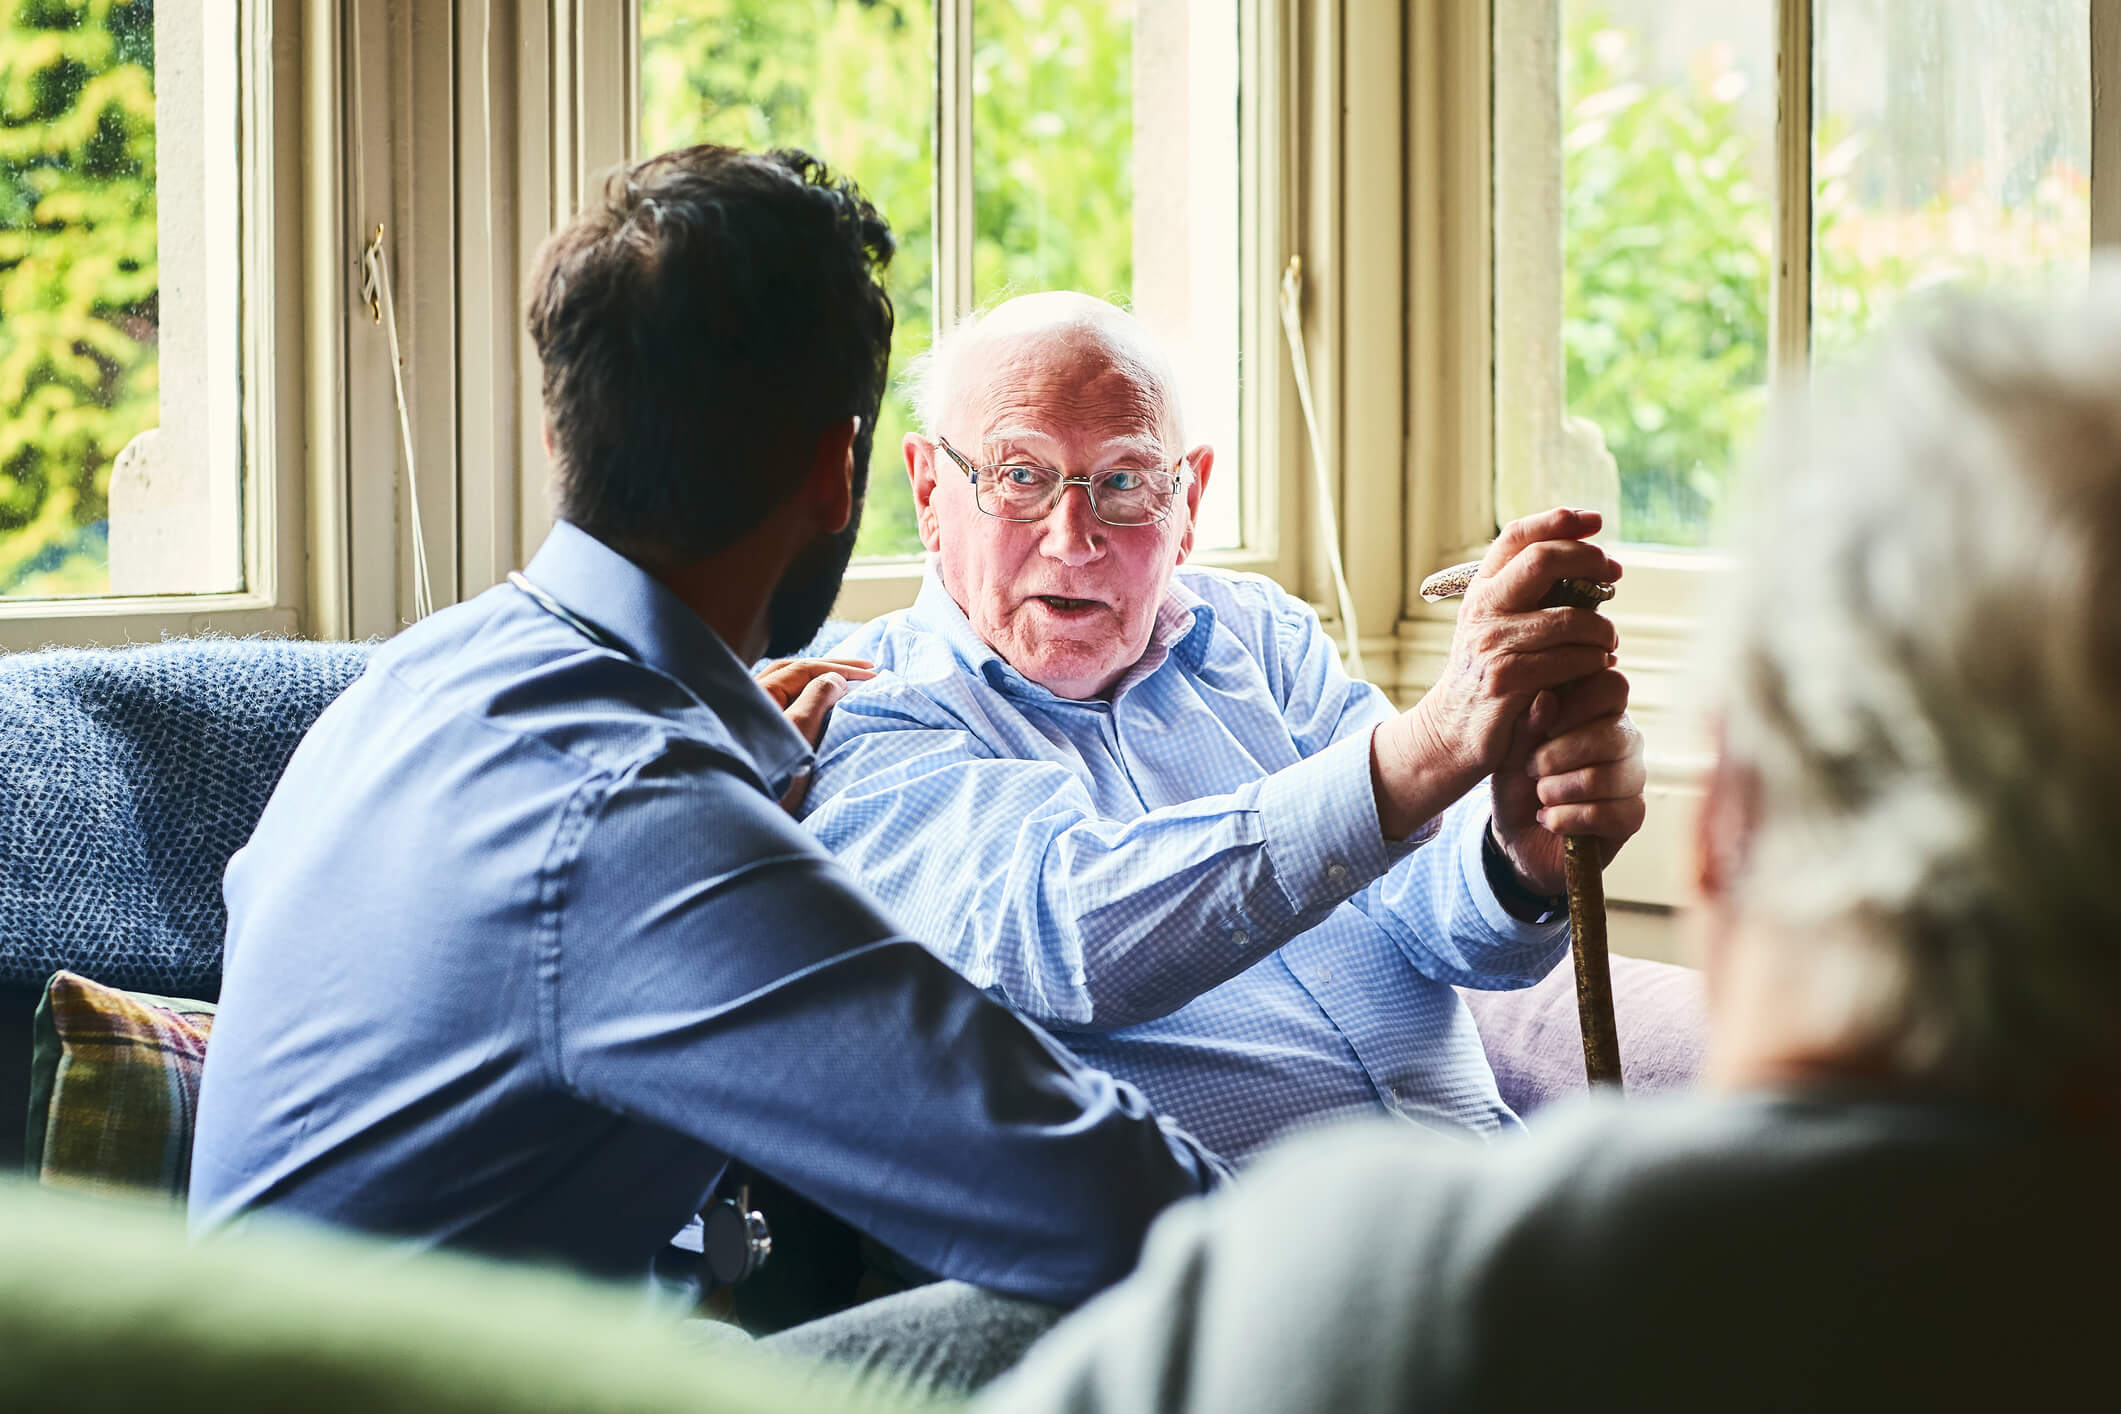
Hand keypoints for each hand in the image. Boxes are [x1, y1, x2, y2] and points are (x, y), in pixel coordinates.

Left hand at [755, 656, 875, 812]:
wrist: (739, 818)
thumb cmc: (768, 777)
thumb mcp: (798, 733)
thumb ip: (817, 699)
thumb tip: (835, 678)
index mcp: (758, 693)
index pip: (804, 669)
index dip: (840, 668)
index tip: (873, 675)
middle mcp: (750, 699)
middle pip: (795, 672)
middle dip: (832, 668)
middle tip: (868, 668)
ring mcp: (750, 717)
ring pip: (789, 687)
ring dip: (820, 680)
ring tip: (847, 680)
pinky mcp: (756, 736)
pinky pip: (786, 703)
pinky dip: (809, 696)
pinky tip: (822, 704)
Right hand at [1371, 509, 1620, 839]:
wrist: (1450, 732)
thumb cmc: (1489, 675)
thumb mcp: (1498, 626)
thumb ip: (1529, 596)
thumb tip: (1588, 560)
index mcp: (1482, 590)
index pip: (1517, 536)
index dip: (1559, 520)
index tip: (1595, 521)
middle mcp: (1483, 610)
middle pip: (1542, 560)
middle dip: (1589, 561)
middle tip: (1613, 575)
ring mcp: (1492, 645)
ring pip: (1569, 618)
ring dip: (1602, 629)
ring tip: (1609, 640)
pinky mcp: (1506, 680)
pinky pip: (1568, 660)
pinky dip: (1592, 662)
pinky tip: (1597, 666)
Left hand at [1488, 669, 1646, 895]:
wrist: (1516, 834)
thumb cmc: (1518, 779)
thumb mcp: (1510, 747)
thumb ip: (1527, 721)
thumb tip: (1547, 698)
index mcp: (1599, 710)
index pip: (1612, 685)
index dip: (1577, 702)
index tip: (1544, 726)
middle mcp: (1625, 739)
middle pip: (1612, 735)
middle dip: (1557, 756)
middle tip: (1532, 768)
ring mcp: (1634, 778)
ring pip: (1602, 778)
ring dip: (1555, 791)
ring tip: (1540, 796)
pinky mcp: (1633, 816)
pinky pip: (1605, 814)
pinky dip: (1564, 819)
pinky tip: (1550, 819)